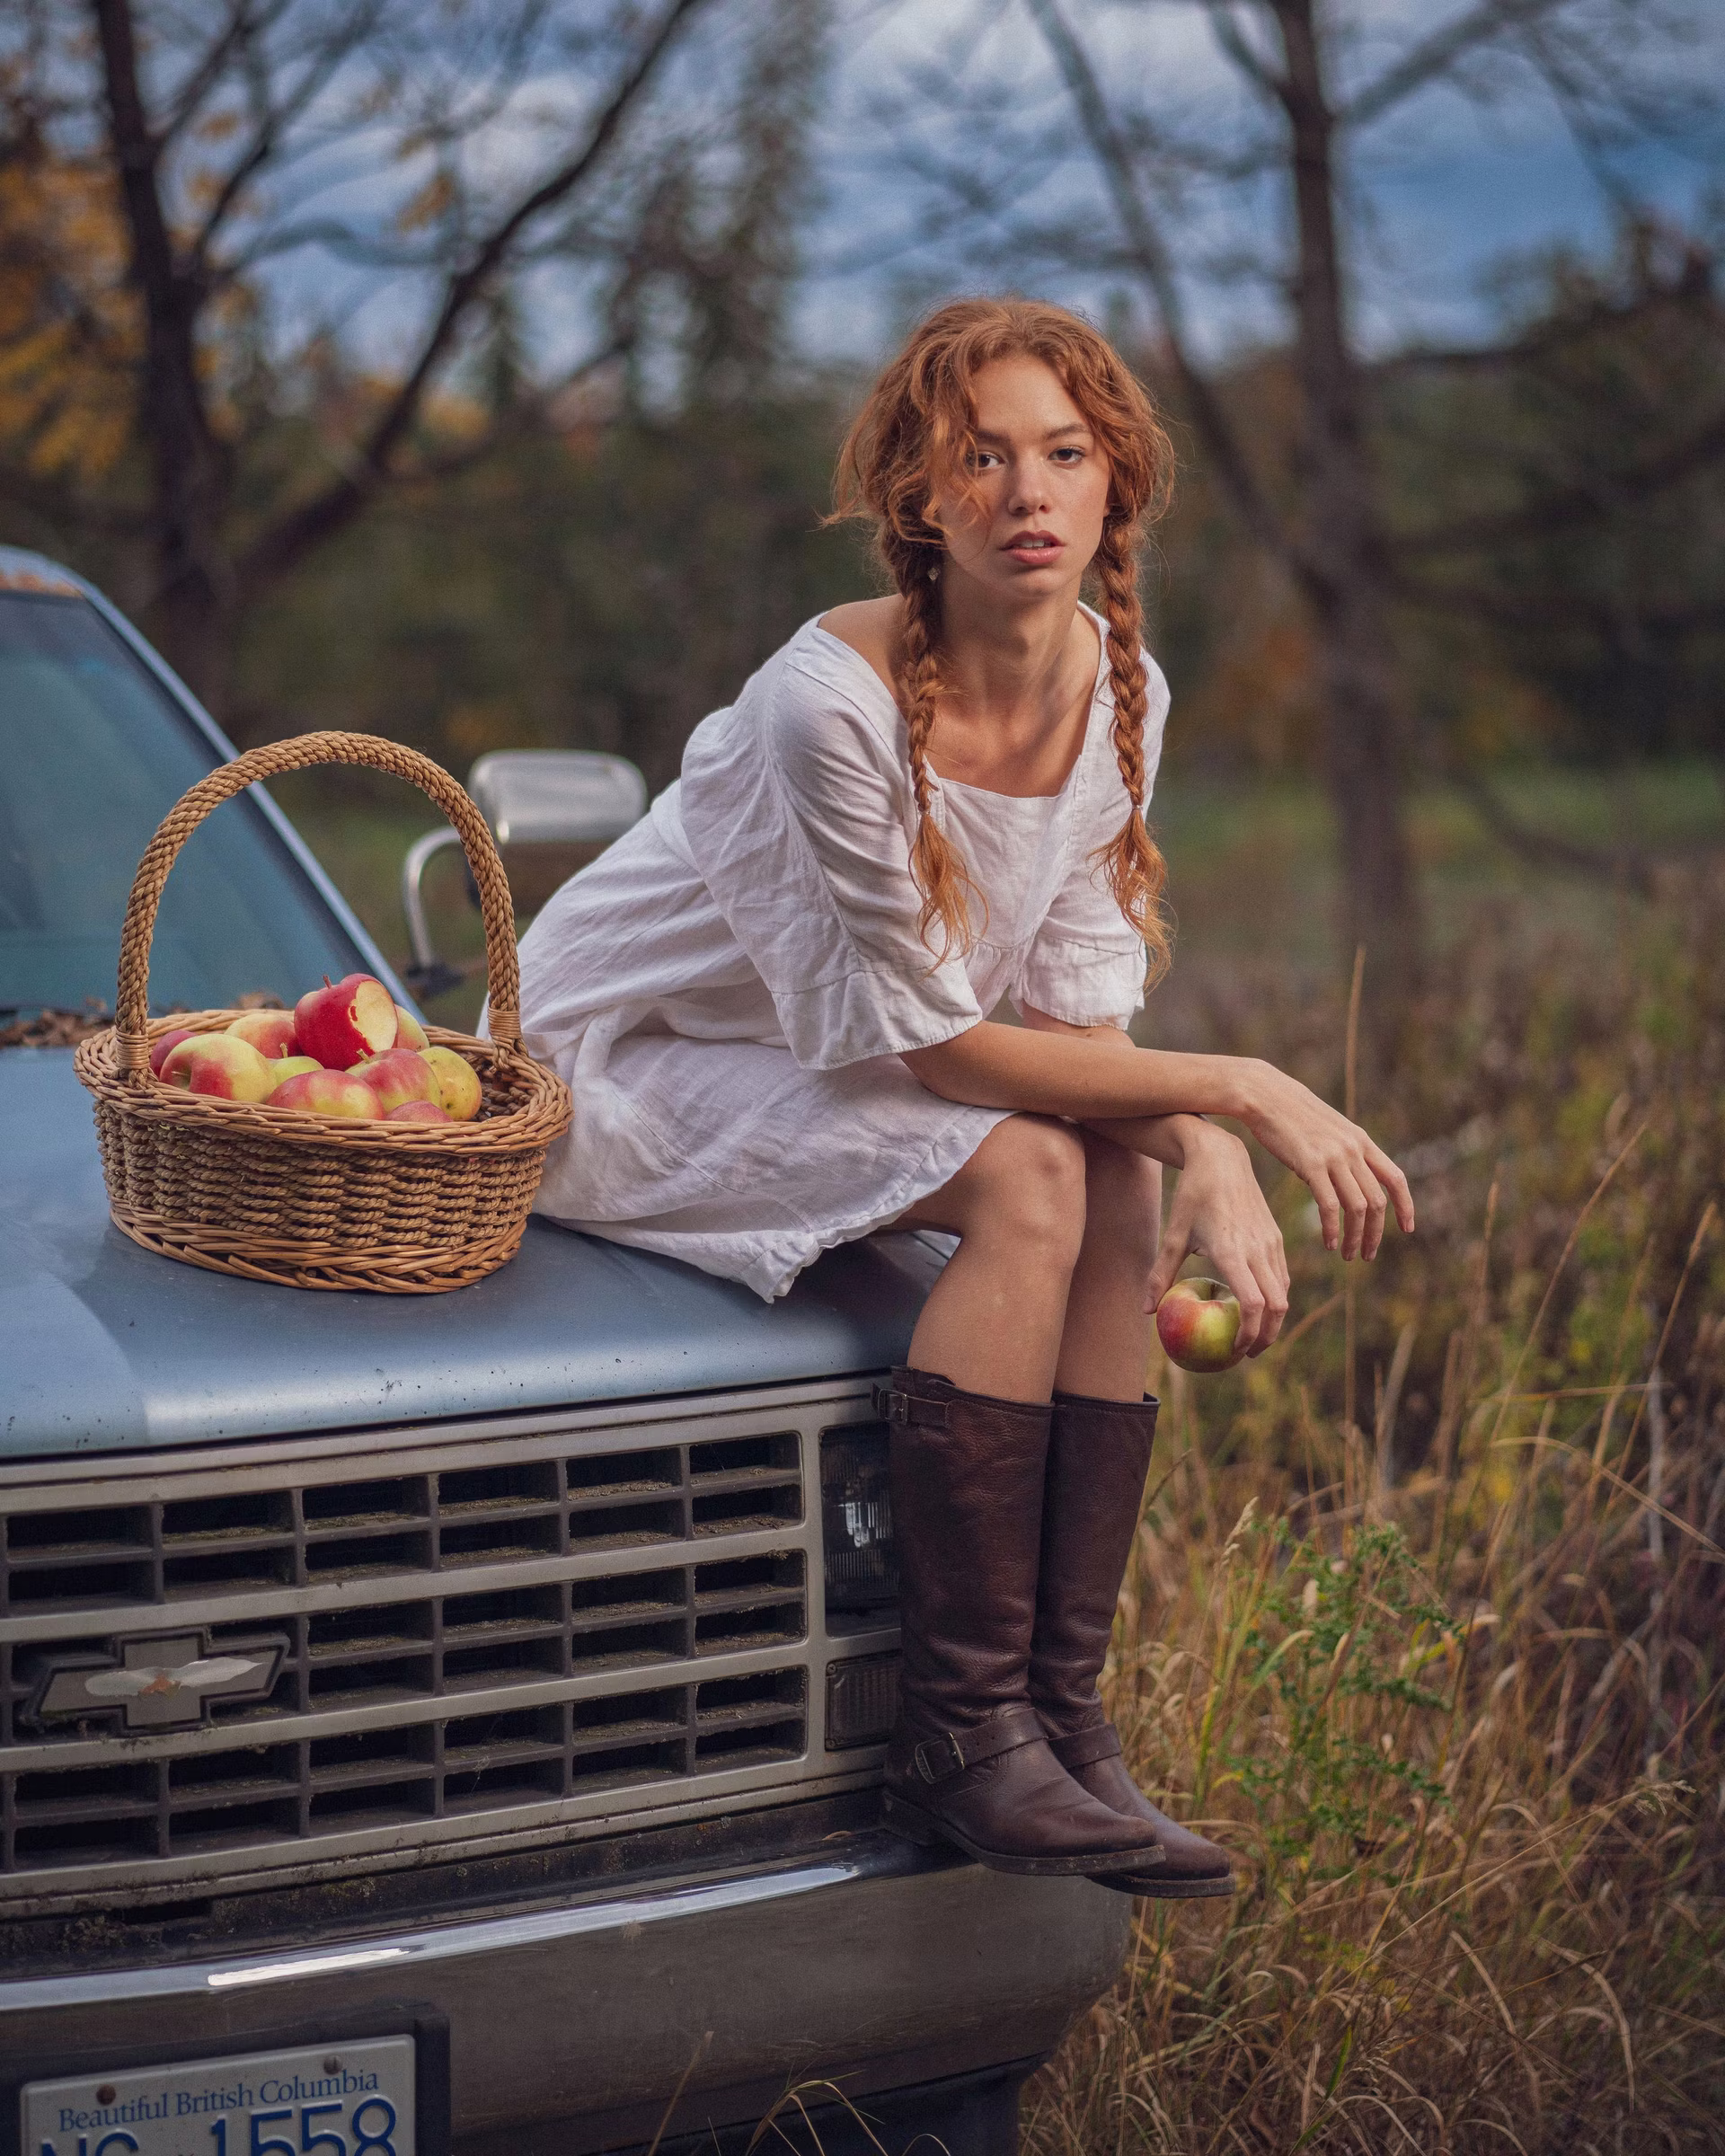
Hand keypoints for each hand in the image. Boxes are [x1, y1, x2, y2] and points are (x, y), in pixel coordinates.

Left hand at [1143, 1123, 1288, 1361]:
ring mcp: (1271, 1243)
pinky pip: (1282, 1276)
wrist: (1223, 1159)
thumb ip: (1160, 1275)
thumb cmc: (1192, 1196)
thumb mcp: (1173, 1234)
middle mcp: (1258, 1249)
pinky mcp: (1276, 1236)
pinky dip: (1274, 1297)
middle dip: (1266, 1336)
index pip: (1253, 1304)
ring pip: (1283, 1293)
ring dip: (1273, 1318)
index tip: (1234, 1350)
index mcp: (1232, 1251)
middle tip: (1246, 1353)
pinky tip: (1257, 1305)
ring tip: (1253, 1334)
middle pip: (1276, 1306)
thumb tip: (1146, 1311)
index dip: (1248, 1333)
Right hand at [1236, 1063, 1414, 1259]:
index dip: (1406, 1205)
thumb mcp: (1327, 1130)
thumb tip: (1336, 1183)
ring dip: (1356, 1237)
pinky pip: (1329, 1206)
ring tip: (1349, 1255)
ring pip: (1357, 1207)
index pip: (1396, 1178)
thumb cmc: (1290, 1114)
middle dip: (1377, 1233)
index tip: (1407, 1228)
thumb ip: (1339, 1154)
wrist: (1265, 1094)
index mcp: (1361, 1140)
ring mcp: (1334, 1156)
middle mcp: (1353, 1149)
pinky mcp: (1311, 1164)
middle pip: (1377, 1201)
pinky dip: (1332, 1229)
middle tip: (1369, 1254)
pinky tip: (1329, 1243)